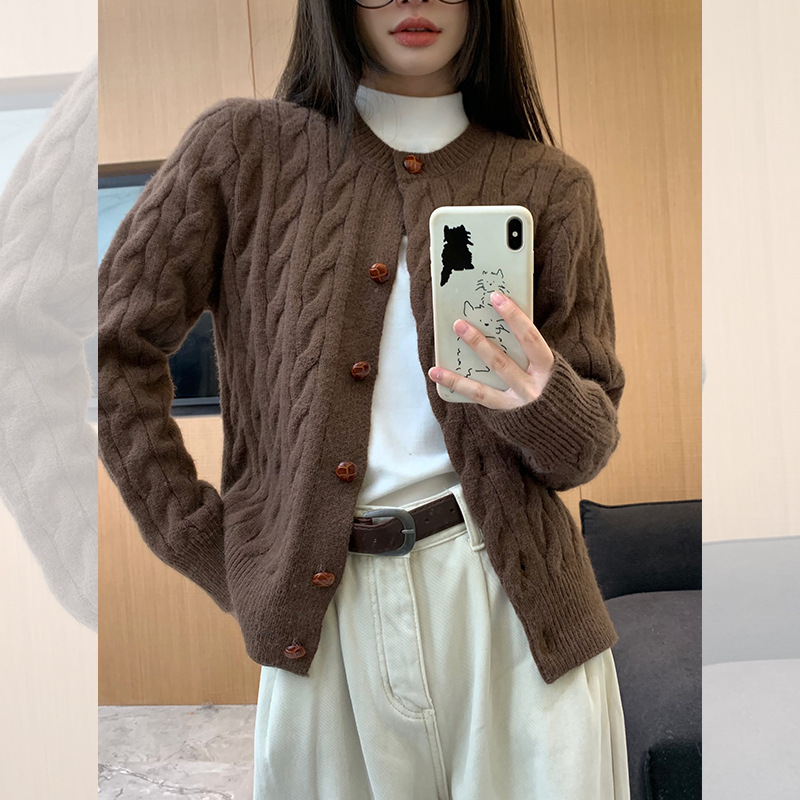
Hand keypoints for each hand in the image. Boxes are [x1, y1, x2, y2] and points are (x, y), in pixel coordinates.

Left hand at [427, 291, 554, 409]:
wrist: (566, 424)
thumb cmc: (553, 385)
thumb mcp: (548, 366)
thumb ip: (528, 349)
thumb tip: (496, 322)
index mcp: (548, 368)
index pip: (530, 338)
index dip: (514, 317)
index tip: (495, 297)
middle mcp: (533, 388)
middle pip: (501, 363)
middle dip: (478, 343)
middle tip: (458, 324)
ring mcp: (518, 404)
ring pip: (484, 388)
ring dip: (458, 375)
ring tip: (436, 364)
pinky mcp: (505, 415)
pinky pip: (478, 399)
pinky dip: (458, 387)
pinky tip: (439, 375)